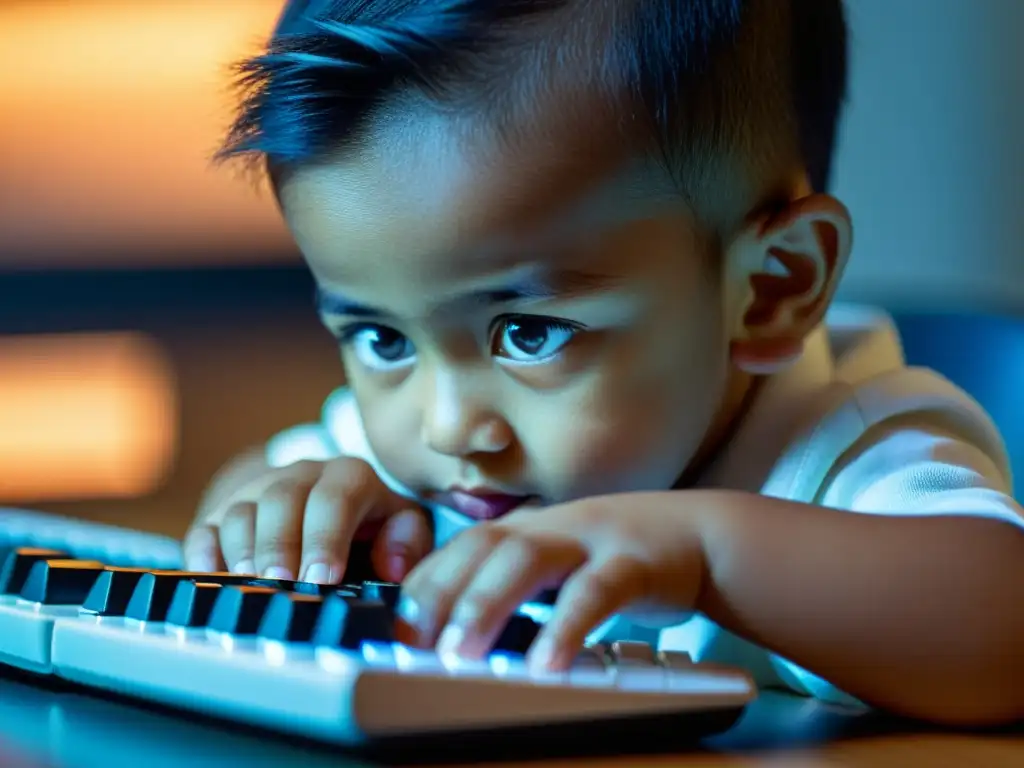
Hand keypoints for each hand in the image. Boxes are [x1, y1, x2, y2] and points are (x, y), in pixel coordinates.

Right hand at [183, 457, 432, 582]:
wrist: (328, 506)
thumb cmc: (373, 527)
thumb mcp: (403, 526)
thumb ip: (408, 542)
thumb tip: (391, 567)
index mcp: (349, 477)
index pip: (336, 498)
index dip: (327, 537)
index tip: (323, 578)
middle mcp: (301, 476)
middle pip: (282, 500)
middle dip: (280, 544)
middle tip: (281, 584)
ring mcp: (258, 492)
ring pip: (242, 510)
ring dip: (242, 549)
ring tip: (249, 582)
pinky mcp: (224, 513)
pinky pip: (205, 528)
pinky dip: (204, 554)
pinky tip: (211, 579)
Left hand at [396, 491, 710, 670]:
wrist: (697, 535)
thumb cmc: (615, 558)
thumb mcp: (556, 564)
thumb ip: (511, 586)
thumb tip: (451, 630)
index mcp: (525, 529)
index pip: (458, 548)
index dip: (423, 585)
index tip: (395, 631)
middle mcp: (549, 527)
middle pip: (480, 546)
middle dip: (441, 594)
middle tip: (413, 646)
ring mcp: (590, 539)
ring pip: (526, 558)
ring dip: (485, 604)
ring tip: (459, 654)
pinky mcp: (633, 562)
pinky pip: (595, 592)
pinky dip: (567, 627)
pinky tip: (546, 665)